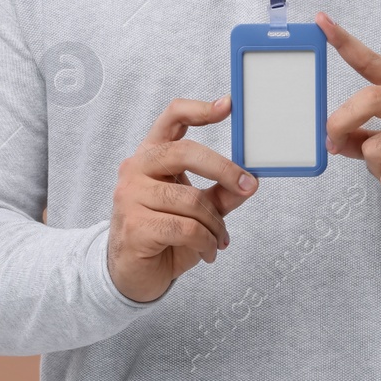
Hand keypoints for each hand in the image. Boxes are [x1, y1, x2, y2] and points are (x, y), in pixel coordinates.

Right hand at [107, 95, 258, 302]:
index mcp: (151, 156)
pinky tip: (208, 251)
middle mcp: (135, 169)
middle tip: (248, 185)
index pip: (171, 118)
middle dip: (223, 168)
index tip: (228, 106)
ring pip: (191, 200)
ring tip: (219, 239)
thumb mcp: (197, 210)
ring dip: (215, 224)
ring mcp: (130, 197)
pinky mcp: (135, 227)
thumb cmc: (163, 236)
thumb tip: (249, 181)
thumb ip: (220, 193)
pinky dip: (206, 242)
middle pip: (184, 152)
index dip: (199, 109)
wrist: (132, 275)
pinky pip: (186, 228)